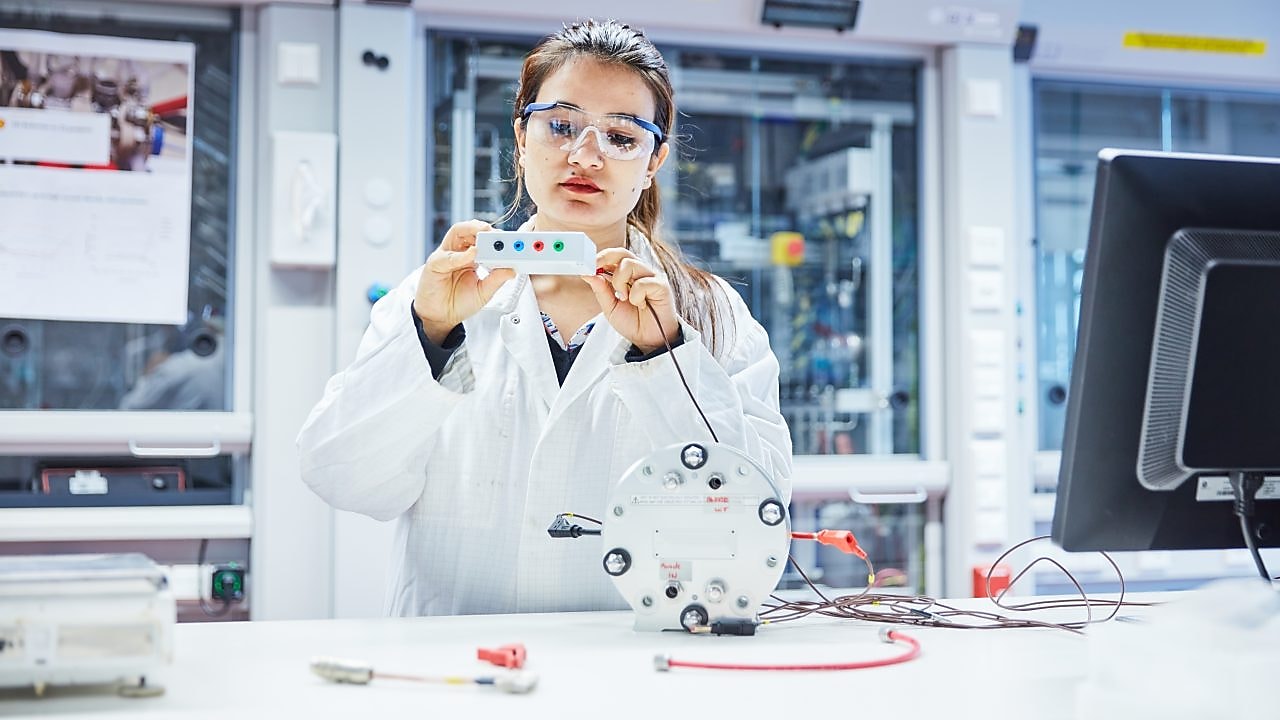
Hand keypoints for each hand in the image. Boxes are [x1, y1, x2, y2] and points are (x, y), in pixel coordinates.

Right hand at [414, 220, 515, 343]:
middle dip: (484, 229)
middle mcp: (458, 252)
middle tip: (498, 233)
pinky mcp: (435, 264)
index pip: (483, 239)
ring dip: (472, 230)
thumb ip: (496, 280)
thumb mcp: (484, 292)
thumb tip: (512, 270)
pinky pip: (448, 256)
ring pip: (457, 232)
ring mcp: (446, 255)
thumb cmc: (459, 301)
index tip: (511, 241)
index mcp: (471, 256)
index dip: (496, 238)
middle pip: (470, 230)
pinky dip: (462, 255)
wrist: (441, 317)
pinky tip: (473, 254)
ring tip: (485, 234)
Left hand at [582, 248, 680, 353]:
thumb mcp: (609, 307)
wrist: (649, 341)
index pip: (613, 256)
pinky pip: (642, 283)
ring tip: (624, 298)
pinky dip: (635, 296)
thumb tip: (588, 274)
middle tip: (595, 270)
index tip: (585, 266)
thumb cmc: (633, 322)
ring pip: (629, 264)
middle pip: (622, 252)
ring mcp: (651, 276)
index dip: (599, 258)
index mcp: (626, 274)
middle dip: (605, 258)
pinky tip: (640, 305)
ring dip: (619, 282)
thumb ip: (601, 290)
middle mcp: (639, 272)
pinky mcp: (662, 285)